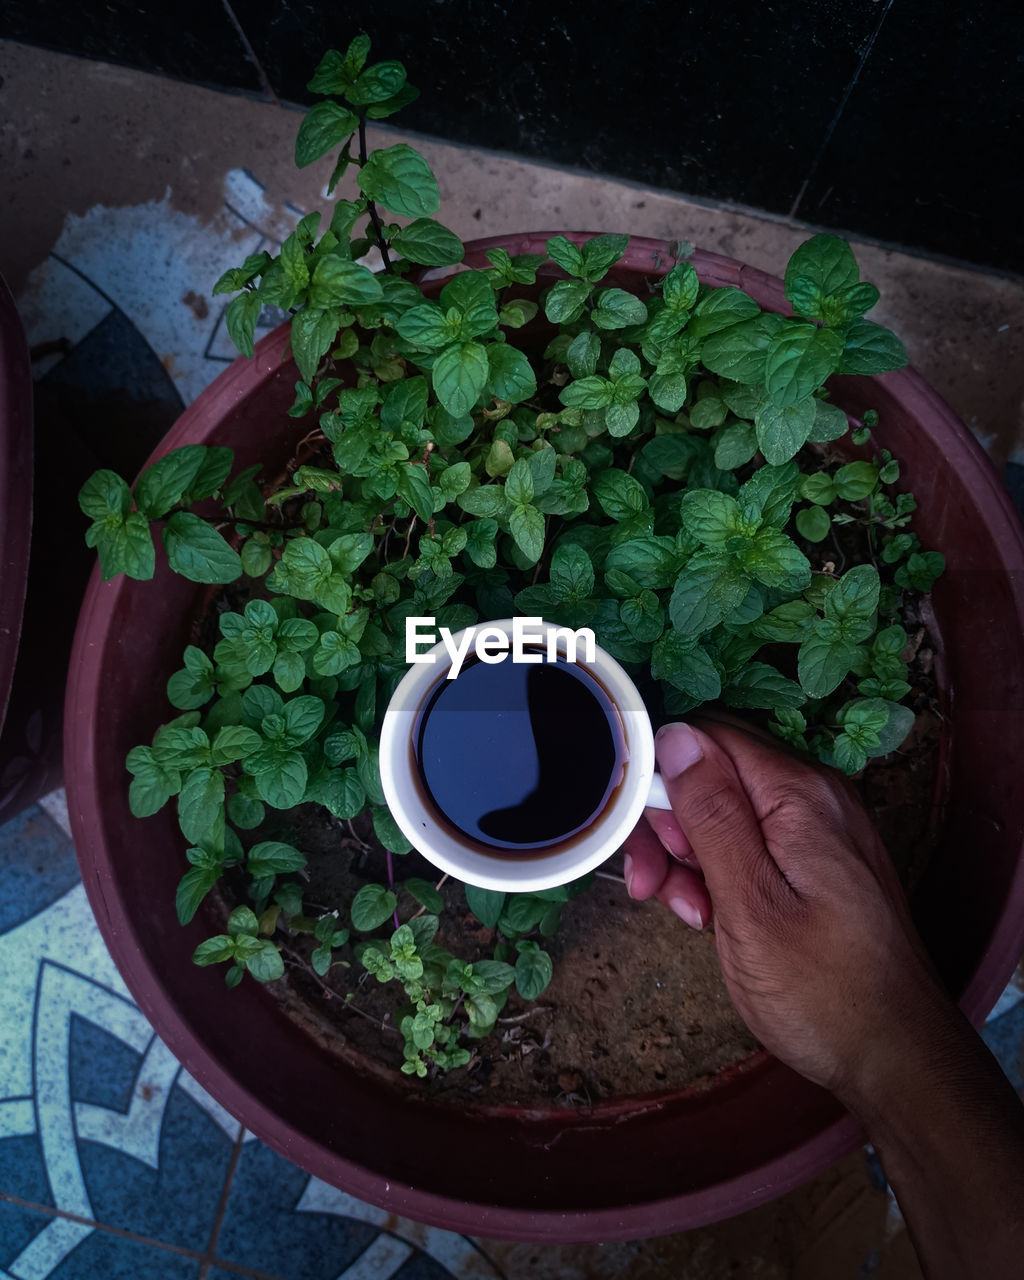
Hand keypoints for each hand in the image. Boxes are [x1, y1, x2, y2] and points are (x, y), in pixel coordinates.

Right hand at [623, 718, 949, 1097]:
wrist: (895, 1056)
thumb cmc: (820, 991)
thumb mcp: (749, 903)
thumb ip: (711, 814)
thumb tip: (675, 735)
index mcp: (799, 794)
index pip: (708, 736)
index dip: (661, 776)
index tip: (642, 837)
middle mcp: (814, 796)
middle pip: (714, 774)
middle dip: (672, 825)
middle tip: (655, 887)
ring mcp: (820, 828)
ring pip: (726, 812)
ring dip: (692, 858)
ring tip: (693, 915)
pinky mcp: (819, 861)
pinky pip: (752, 843)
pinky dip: (723, 875)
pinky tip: (716, 919)